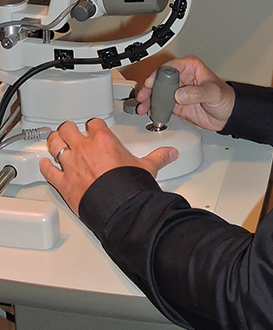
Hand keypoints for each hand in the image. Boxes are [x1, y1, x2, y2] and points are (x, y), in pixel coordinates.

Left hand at [40, 119, 176, 215]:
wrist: (119, 206)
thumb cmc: (130, 185)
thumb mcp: (147, 167)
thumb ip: (158, 157)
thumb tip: (171, 153)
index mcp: (104, 139)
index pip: (94, 123)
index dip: (93, 125)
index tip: (94, 128)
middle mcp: (85, 148)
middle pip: (68, 129)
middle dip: (68, 129)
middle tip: (69, 131)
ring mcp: (72, 164)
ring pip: (55, 145)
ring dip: (54, 142)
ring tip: (54, 141)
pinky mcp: (63, 182)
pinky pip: (48, 171)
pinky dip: (45, 167)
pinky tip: (44, 164)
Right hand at [137, 56, 234, 131]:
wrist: (227, 115)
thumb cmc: (225, 98)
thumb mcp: (213, 93)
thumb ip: (197, 93)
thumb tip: (180, 94)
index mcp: (191, 67)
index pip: (170, 67)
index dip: (158, 75)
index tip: (151, 83)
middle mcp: (182, 77)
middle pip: (160, 79)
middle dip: (149, 88)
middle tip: (143, 97)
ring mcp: (177, 91)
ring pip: (158, 92)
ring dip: (149, 99)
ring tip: (142, 107)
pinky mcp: (176, 104)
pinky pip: (161, 105)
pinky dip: (154, 109)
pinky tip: (149, 112)